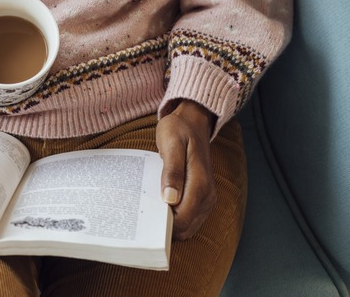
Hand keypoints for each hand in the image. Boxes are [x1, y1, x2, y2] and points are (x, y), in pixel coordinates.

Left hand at [156, 99, 217, 239]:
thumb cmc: (179, 130)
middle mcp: (207, 195)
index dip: (164, 225)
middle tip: (142, 219)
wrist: (193, 122)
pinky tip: (158, 209)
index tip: (145, 221)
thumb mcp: (171, 144)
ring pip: (188, 226)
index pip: (183, 219)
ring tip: (148, 214)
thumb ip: (172, 171)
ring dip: (169, 225)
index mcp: (200, 183)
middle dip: (165, 228)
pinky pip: (189, 218)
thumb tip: (170, 199)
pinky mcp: (202, 197)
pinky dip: (174, 218)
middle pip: (185, 227)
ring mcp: (206, 198)